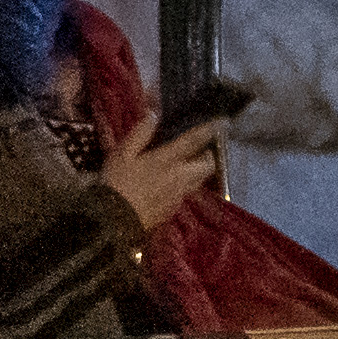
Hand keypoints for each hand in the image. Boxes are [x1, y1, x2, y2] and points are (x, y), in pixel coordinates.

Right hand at [101, 116, 226, 235]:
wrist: (115, 222)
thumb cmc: (117, 183)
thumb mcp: (122, 154)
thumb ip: (140, 134)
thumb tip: (154, 115)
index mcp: (167, 159)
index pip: (194, 141)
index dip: (209, 131)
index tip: (222, 123)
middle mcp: (179, 177)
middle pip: (206, 166)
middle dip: (208, 156)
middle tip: (201, 150)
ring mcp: (178, 195)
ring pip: (198, 180)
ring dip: (199, 171)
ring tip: (189, 165)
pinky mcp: (172, 210)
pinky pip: (186, 193)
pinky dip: (185, 185)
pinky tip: (172, 184)